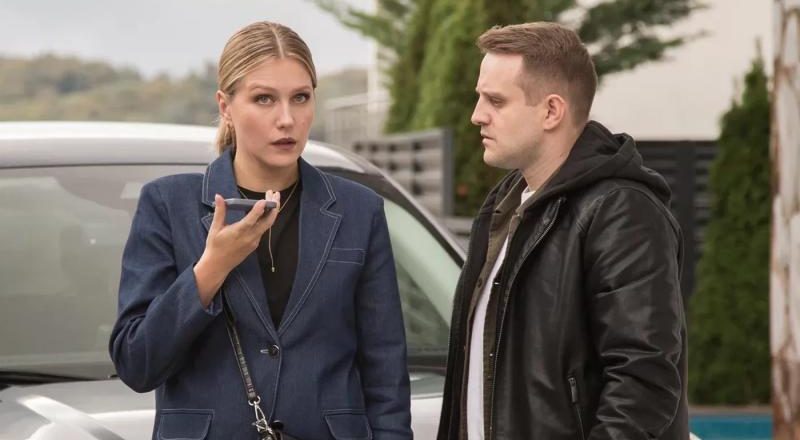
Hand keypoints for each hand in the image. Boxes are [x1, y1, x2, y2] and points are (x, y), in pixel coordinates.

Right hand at [194, 191, 280, 305]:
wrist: (218, 265)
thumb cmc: (215, 246)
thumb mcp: (215, 228)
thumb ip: (219, 212)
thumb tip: (218, 196)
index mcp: (238, 233)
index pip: (251, 220)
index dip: (258, 210)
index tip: (264, 200)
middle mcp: (249, 237)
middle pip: (267, 222)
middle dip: (273, 207)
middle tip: (275, 194)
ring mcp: (254, 241)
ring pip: (267, 225)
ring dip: (272, 212)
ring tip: (273, 198)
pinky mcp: (255, 244)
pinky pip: (263, 229)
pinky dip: (267, 218)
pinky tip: (267, 209)